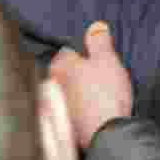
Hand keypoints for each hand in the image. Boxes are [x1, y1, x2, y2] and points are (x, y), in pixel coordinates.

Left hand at [49, 22, 133, 150]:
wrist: (106, 132)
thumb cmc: (105, 93)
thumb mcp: (107, 59)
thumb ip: (99, 40)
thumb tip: (95, 27)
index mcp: (59, 65)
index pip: (69, 49)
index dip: (86, 50)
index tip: (98, 55)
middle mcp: (53, 84)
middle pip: (69, 69)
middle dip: (82, 69)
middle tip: (103, 72)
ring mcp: (58, 104)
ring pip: (71, 88)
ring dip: (83, 88)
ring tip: (103, 90)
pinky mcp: (67, 121)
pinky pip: (76, 105)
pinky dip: (84, 104)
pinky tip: (98, 106)